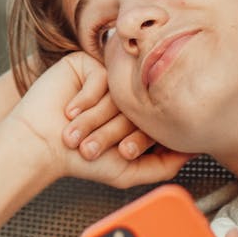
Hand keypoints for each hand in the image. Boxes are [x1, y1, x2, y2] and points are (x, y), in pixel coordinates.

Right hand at [7, 52, 191, 188]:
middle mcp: (122, 95)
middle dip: (110, 132)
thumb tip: (195, 150)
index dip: (135, 141)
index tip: (117, 154)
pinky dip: (85, 100)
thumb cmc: (79, 160)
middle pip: (136, 107)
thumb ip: (164, 165)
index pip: (152, 121)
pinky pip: (100, 78)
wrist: (41, 144)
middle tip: (91, 147)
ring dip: (94, 119)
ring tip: (75, 132)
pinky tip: (69, 110)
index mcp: (133, 116)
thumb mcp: (128, 171)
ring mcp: (105, 78)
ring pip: (118, 93)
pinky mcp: (85, 64)